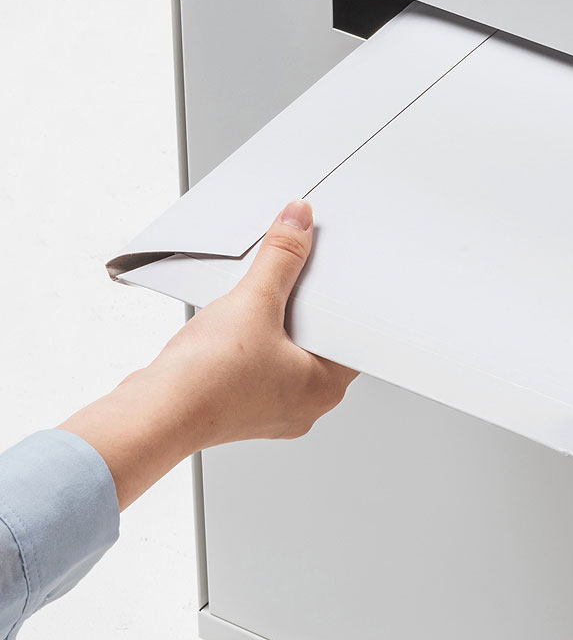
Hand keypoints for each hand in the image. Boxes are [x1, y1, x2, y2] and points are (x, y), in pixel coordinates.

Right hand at [61, 201, 356, 508]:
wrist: (155, 415)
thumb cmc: (208, 380)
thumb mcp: (254, 301)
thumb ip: (281, 258)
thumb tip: (298, 224)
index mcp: (326, 387)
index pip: (350, 336)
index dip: (339, 304)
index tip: (329, 279)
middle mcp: (305, 404)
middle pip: (316, 342)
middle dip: (301, 310)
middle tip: (290, 283)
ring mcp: (272, 410)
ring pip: (284, 354)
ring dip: (271, 327)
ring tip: (255, 306)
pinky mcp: (240, 408)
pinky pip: (255, 367)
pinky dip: (247, 346)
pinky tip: (231, 331)